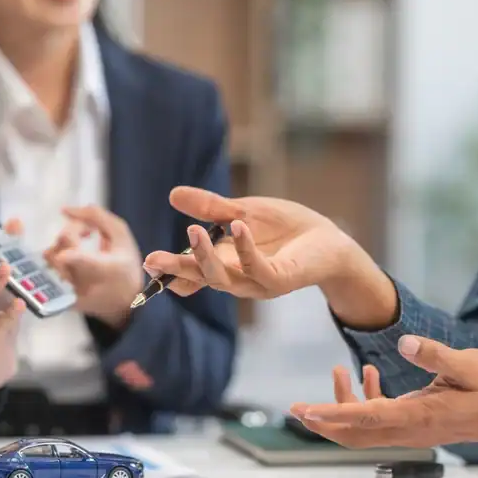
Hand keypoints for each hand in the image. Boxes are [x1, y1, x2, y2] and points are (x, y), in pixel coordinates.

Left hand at [43, 205, 143, 329]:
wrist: (123, 302)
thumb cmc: (124, 266)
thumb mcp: (122, 236)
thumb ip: (97, 217)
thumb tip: (65, 210)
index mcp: (104, 269)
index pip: (84, 262)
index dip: (72, 257)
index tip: (64, 255)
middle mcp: (83, 283)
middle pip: (63, 246)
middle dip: (73, 229)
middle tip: (89, 231)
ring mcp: (69, 292)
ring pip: (50, 256)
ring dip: (62, 243)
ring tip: (80, 245)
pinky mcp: (59, 297)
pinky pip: (47, 270)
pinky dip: (55, 258)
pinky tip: (71, 258)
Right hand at [141, 187, 397, 329]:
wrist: (329, 241)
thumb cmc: (285, 229)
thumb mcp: (242, 212)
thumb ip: (210, 207)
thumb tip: (173, 194)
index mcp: (225, 264)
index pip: (192, 273)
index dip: (170, 271)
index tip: (148, 264)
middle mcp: (236, 279)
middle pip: (200, 277)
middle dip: (176, 269)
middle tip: (152, 259)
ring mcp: (257, 283)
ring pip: (223, 278)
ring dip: (206, 257)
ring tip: (192, 231)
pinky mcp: (280, 280)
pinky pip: (257, 267)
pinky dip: (245, 247)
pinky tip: (237, 226)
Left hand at [289, 336, 477, 467]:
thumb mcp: (471, 364)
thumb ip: (436, 355)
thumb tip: (404, 343)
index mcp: (419, 415)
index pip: (366, 418)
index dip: (331, 414)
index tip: (304, 411)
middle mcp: (410, 429)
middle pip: (355, 434)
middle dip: (323, 422)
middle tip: (295, 407)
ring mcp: (411, 431)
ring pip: (364, 428)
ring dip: (343, 405)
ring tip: (337, 370)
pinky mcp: (413, 424)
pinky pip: (379, 419)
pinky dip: (365, 400)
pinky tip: (367, 373)